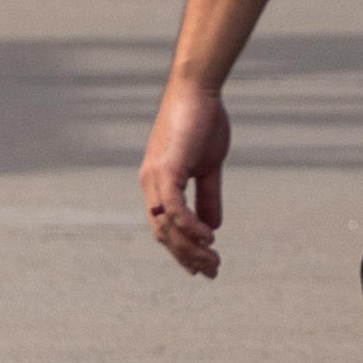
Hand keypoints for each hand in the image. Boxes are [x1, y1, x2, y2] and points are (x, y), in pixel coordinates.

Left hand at [139, 75, 230, 276]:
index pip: (165, 227)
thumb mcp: (208, 166)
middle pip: (163, 234)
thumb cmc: (202, 122)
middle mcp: (150, 185)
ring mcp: (154, 178)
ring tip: (213, 261)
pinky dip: (190, 226)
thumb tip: (213, 227)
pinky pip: (174, 209)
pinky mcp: (165, 170)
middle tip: (212, 272)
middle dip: (187, 256)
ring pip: (166, 226)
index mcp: (158, 184)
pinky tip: (207, 238)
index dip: (182, 249)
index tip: (202, 267)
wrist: (197, 91)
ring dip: (190, 248)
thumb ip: (208, 196)